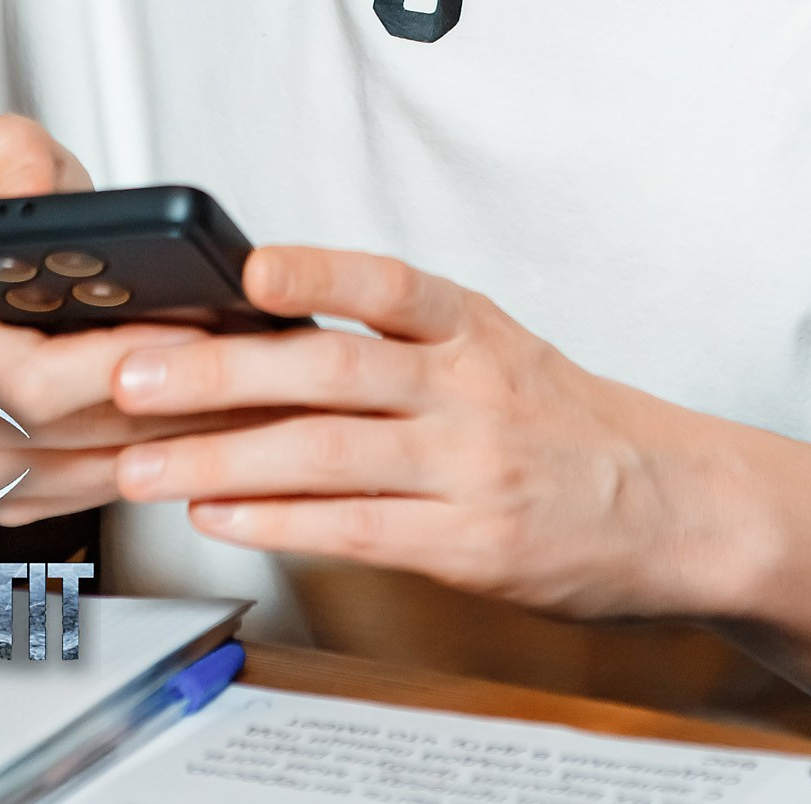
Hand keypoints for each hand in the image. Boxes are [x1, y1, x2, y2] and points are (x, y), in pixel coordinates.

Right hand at [0, 116, 216, 523]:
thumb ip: (9, 156)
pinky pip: (108, 491)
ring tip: (259, 388)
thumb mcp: (4, 162)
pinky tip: (228, 422)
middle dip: (170, 396)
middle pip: (73, 432)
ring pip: (100, 469)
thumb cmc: (8, 236)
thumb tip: (24, 185)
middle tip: (247, 362)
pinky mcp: (24, 495)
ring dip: (187, 435)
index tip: (191, 327)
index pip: (29, 375)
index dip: (115, 359)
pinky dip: (174, 461)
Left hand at [108, 245, 758, 618]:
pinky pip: (357, 529)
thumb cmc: (570, 427)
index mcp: (473, 328)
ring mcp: (469, 469)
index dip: (318, 273)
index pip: (387, 284)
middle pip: (333, 372)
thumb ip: (397, 342)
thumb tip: (267, 328)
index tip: (249, 267)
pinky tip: (221, 513)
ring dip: (221, 458)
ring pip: (327, 455)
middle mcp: (470, 390)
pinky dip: (278, 520)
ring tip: (143, 461)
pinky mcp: (468, 544)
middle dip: (220, 373)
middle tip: (135, 374)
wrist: (674, 505)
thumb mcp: (495, 352)